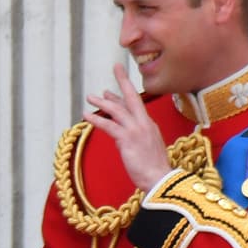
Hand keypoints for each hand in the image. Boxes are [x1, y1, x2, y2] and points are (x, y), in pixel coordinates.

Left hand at [83, 63, 171, 190]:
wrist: (160, 179)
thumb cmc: (154, 169)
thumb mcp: (148, 149)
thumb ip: (138, 139)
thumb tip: (124, 137)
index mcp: (150, 126)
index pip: (135, 106)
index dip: (123, 96)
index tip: (113, 90)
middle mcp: (144, 124)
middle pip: (132, 97)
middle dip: (123, 81)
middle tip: (116, 67)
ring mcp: (136, 130)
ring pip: (117, 110)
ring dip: (102, 102)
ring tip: (90, 97)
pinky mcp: (127, 139)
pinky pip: (109, 125)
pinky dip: (97, 119)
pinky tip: (86, 116)